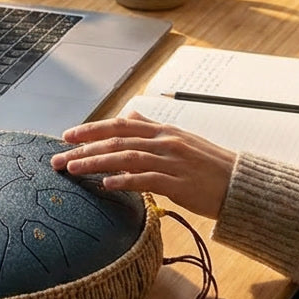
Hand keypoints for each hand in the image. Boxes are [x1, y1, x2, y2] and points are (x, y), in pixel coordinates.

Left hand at [50, 112, 234, 218]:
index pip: (121, 124)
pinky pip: (146, 179)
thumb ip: (153, 129)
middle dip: (84, 149)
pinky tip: (105, 184)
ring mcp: (172, 160)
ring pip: (126, 157)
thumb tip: (131, 114)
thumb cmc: (209, 165)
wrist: (240, 183)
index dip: (92, 128)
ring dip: (96, 162)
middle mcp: (166, 141)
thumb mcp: (182, 139)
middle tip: (58, 158)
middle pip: (117, 140)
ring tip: (73, 169)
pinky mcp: (179, 182)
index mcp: (164, 130)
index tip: (67, 136)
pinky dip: (124, 180)